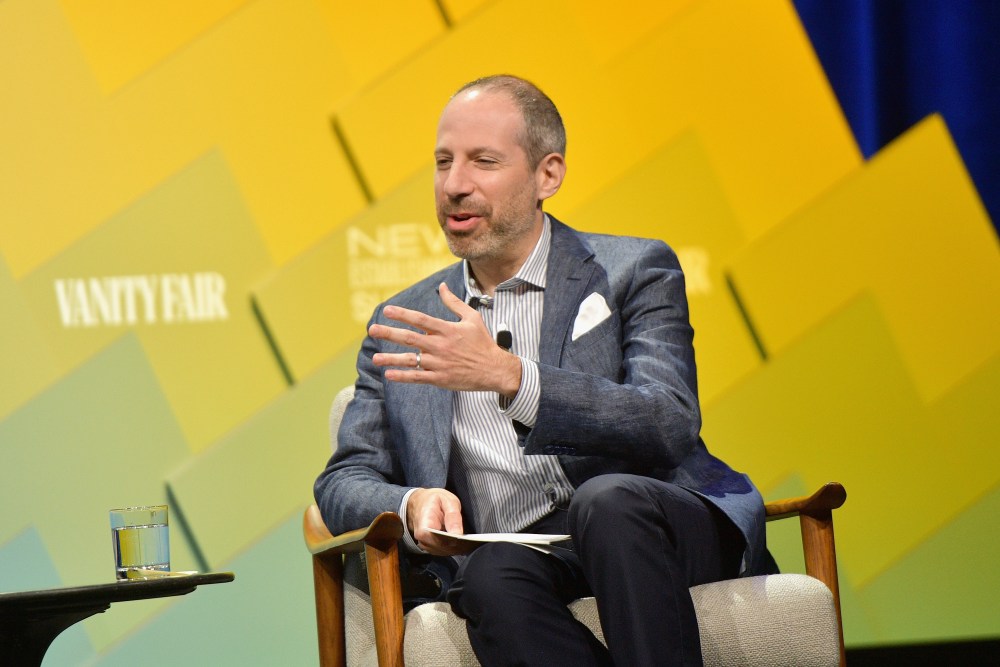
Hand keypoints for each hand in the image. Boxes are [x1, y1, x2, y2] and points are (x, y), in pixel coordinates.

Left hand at [370, 282, 521, 396]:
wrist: (494, 369)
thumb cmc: (482, 342)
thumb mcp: (472, 318)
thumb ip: (454, 302)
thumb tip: (442, 286)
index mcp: (447, 330)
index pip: (420, 320)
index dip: (402, 314)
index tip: (387, 310)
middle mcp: (440, 346)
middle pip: (410, 338)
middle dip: (389, 333)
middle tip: (372, 330)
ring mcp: (439, 363)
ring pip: (410, 360)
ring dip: (391, 359)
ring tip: (375, 359)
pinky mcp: (440, 379)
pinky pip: (417, 378)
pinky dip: (403, 377)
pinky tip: (389, 375)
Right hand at [407, 488, 473, 555]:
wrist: (420, 502)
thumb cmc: (434, 500)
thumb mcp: (447, 500)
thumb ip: (453, 516)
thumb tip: (458, 534)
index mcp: (424, 525)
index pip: (438, 540)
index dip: (452, 541)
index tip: (465, 539)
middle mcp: (422, 538)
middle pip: (443, 548)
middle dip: (457, 545)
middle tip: (471, 541)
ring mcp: (425, 544)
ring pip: (444, 551)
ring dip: (456, 548)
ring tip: (469, 541)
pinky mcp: (430, 547)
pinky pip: (443, 551)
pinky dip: (453, 547)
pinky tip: (462, 542)